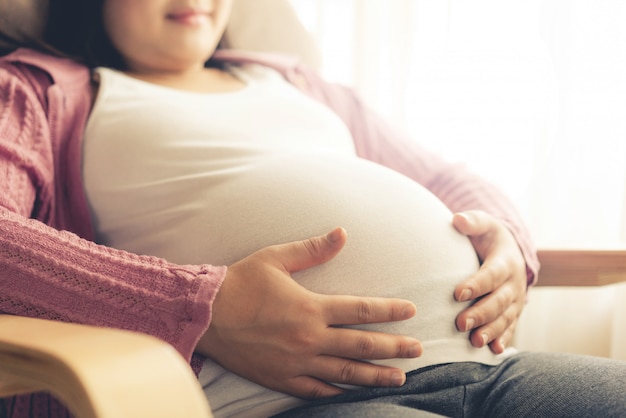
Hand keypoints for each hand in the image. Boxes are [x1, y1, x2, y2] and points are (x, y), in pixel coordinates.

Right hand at [196, 227, 421, 398]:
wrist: (205, 315)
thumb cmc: (241, 282)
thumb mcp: (276, 258)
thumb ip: (313, 249)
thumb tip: (343, 233)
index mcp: (311, 307)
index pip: (362, 310)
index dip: (390, 311)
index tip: (410, 311)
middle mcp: (309, 338)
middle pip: (362, 345)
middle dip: (394, 348)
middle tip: (418, 350)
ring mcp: (297, 362)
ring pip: (346, 372)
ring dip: (375, 375)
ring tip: (399, 377)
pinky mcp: (282, 378)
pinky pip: (317, 390)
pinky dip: (338, 392)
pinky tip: (353, 394)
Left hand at [452, 210, 527, 353]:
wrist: (510, 249)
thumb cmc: (488, 236)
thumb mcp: (483, 224)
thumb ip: (472, 222)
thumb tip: (457, 219)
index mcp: (506, 261)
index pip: (491, 274)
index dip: (477, 284)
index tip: (457, 293)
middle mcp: (514, 283)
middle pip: (498, 301)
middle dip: (480, 313)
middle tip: (460, 323)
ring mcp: (515, 300)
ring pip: (505, 318)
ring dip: (491, 331)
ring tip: (474, 341)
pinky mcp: (514, 312)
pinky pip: (510, 327)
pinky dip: (503, 339)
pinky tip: (495, 351)